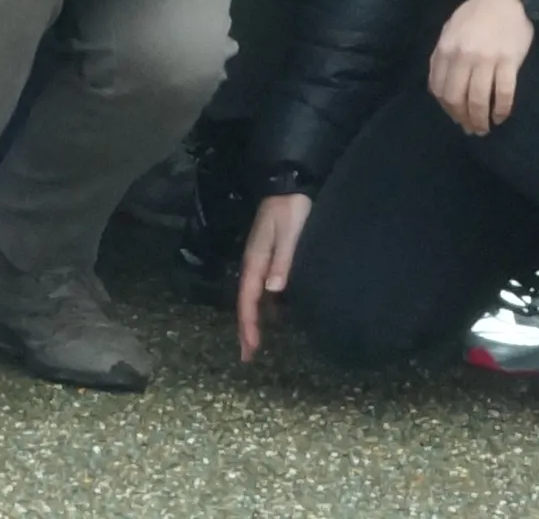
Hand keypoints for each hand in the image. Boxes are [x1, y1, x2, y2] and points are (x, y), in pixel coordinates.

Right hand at [235, 192, 311, 360]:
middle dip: (246, 328)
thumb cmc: (292, 209)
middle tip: (247, 356)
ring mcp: (261, 258)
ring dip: (254, 318)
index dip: (249, 324)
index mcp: (256, 260)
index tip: (251, 348)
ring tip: (255, 342)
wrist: (290, 183)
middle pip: (247, 301)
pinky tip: (273, 312)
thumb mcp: (290, 234)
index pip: (248, 299)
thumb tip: (272, 290)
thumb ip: (282, 260)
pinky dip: (264, 304)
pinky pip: (262, 286)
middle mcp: (255, 262)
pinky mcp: (269, 254)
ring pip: (253, 295)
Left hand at [427, 0, 536, 133]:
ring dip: (481, 120)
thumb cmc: (477, 13)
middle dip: (463, 119)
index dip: (447, 109)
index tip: (456, 116)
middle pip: (457, 99)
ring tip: (485, 128)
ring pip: (479, 101)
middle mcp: (463, 56)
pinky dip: (502, 110)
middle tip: (471, 128)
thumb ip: (442, 57)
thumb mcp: (450, 29)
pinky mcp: (508, 62)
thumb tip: (440, 90)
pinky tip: (501, 116)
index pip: (440, 89)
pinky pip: (504, 94)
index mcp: (446, 48)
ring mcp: (486, 60)